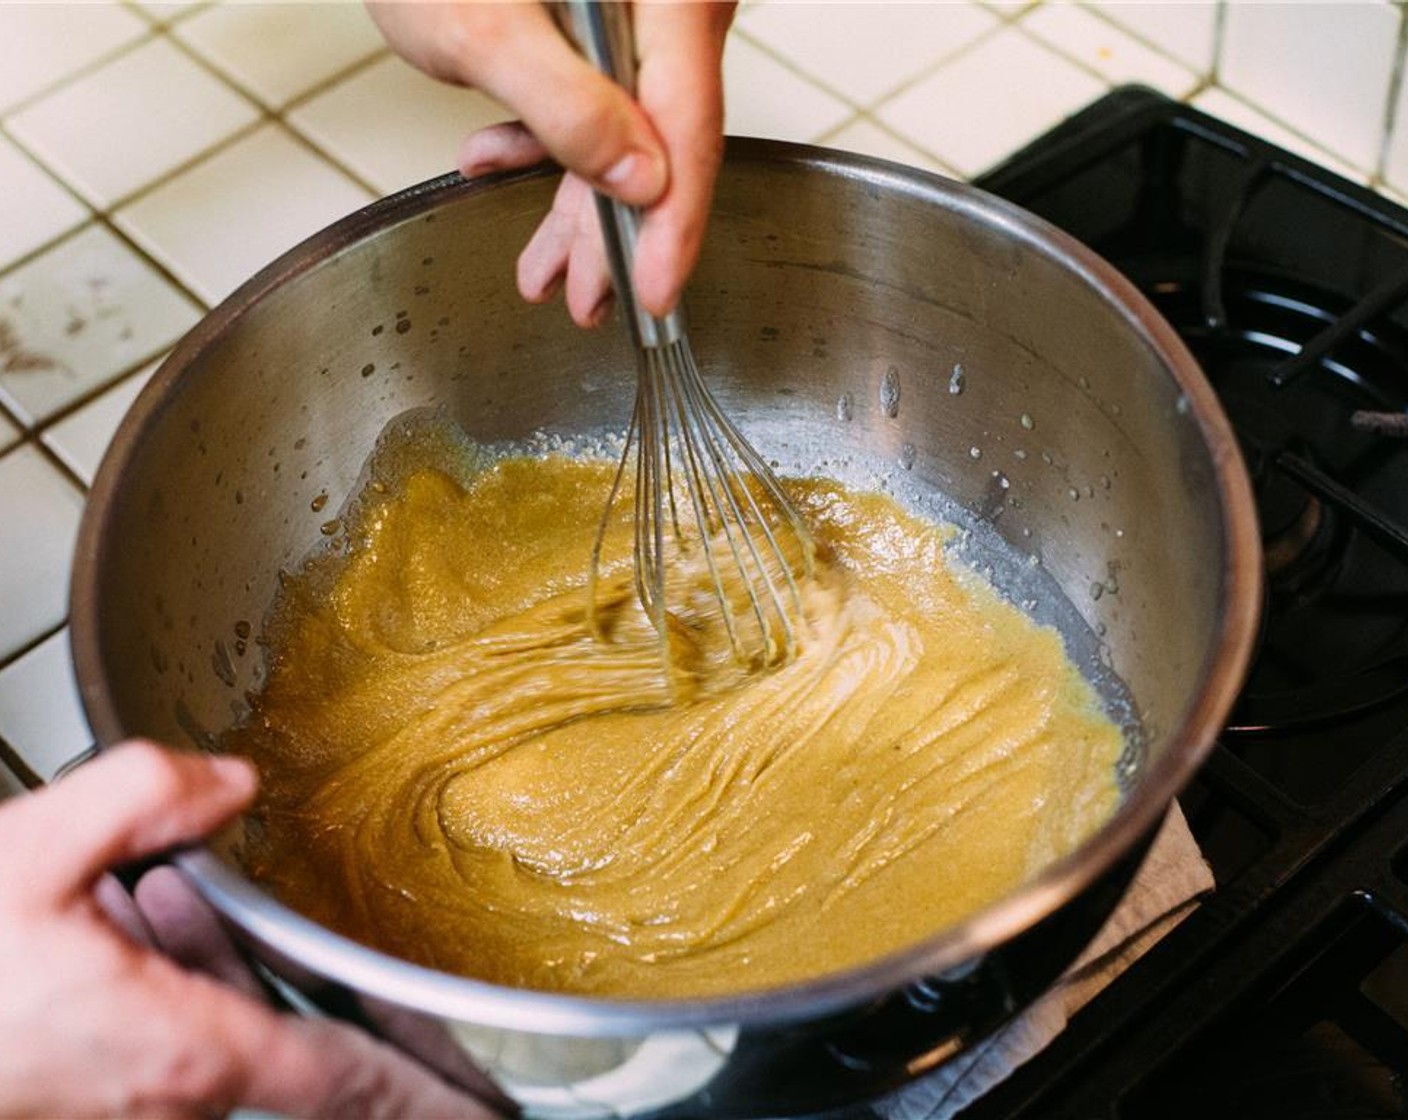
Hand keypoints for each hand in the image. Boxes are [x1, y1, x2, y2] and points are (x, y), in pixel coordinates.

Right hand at [0, 741, 507, 1118]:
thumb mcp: (31, 849)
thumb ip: (147, 795)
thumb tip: (233, 781)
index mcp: (190, 1047)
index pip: (353, 1079)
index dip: (433, 1089)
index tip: (488, 1104)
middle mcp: (176, 1092)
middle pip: (310, 1054)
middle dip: (345, 1008)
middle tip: (377, 984)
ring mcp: (135, 1102)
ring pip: (244, 1039)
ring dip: (255, 982)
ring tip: (195, 916)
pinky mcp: (100, 1089)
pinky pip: (190, 1037)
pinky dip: (199, 985)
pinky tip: (139, 919)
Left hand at [370, 1, 734, 325]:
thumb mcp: (483, 31)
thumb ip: (566, 107)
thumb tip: (641, 180)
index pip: (687, 123)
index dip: (672, 222)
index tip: (654, 290)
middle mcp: (666, 0)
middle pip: (662, 136)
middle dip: (615, 228)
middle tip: (589, 298)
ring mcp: (638, 12)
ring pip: (628, 129)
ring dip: (578, 200)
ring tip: (547, 267)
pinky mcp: (602, 22)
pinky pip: (598, 100)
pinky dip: (551, 145)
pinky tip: (500, 162)